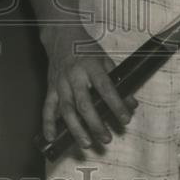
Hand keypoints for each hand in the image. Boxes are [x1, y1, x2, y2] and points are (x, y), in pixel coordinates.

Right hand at [41, 25, 137, 149]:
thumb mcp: (105, 58)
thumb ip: (117, 80)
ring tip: (86, 143)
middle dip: (95, 123)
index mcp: (90, 66)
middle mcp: (74, 76)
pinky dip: (48, 123)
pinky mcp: (50, 87)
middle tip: (106, 138)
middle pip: (84, 103)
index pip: (105, 88)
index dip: (116, 104)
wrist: (61, 35)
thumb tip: (131, 103)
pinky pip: (47, 107)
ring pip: (66, 109)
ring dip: (76, 128)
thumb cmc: (85, 47)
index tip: (125, 119)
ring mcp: (60, 83)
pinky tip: (51, 137)